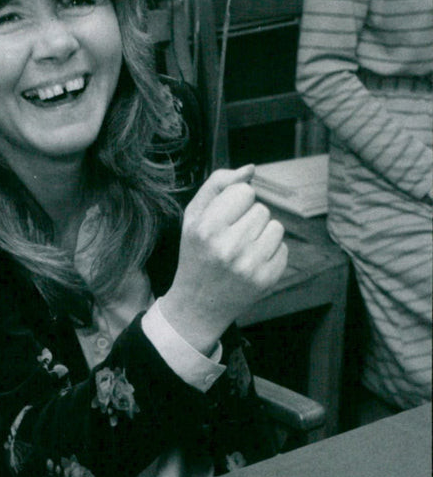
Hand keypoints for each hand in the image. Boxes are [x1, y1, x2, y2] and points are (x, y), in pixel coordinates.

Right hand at [159, 165, 287, 353]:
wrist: (197, 306)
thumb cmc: (196, 253)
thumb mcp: (193, 217)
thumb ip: (217, 185)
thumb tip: (251, 170)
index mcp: (207, 229)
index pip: (245, 192)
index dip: (235, 203)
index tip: (223, 220)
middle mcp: (228, 248)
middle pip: (262, 209)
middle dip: (248, 219)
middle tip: (230, 240)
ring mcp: (249, 266)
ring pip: (276, 227)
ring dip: (262, 235)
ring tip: (242, 251)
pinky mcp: (266, 280)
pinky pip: (283, 249)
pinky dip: (270, 254)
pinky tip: (251, 265)